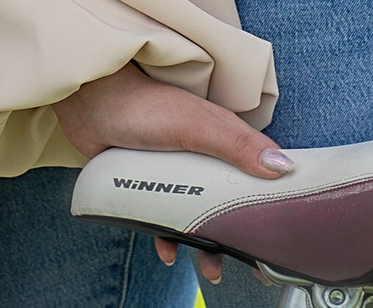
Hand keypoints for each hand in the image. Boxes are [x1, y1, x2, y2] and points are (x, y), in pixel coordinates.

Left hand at [54, 61, 291, 280]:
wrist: (88, 103)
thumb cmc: (143, 104)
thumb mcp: (194, 126)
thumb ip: (235, 144)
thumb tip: (283, 166)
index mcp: (224, 139)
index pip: (260, 172)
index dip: (275, 201)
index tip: (285, 234)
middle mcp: (205, 154)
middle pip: (231, 200)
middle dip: (240, 234)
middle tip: (250, 267)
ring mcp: (177, 170)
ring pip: (199, 213)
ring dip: (206, 243)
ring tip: (210, 269)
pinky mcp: (151, 181)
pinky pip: (167, 216)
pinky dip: (169, 237)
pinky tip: (168, 252)